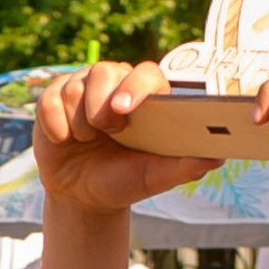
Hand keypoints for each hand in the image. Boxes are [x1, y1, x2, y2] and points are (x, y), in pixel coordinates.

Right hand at [32, 63, 212, 220]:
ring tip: (86, 142)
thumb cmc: (124, 181)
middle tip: (104, 131)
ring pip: (76, 87)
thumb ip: (185, 167)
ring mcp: (83, 88)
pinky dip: (55, 126)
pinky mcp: (54, 97)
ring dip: (78, 123)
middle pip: (105, 72)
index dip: (134, 87)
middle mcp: (116, 84)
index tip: (123, 110)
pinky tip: (64, 140)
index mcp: (146, 96)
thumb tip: (218, 159)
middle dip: (100, 105)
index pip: (145, 74)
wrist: (82, 196)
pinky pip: (50, 100)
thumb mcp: (154, 178)